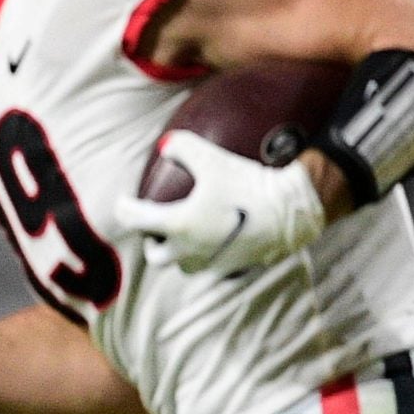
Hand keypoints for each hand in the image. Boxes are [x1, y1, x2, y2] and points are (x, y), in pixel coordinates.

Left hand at [114, 132, 325, 274]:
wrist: (290, 212)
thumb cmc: (247, 184)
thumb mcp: (212, 159)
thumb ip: (183, 147)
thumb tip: (165, 146)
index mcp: (178, 225)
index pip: (135, 221)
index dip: (124, 209)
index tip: (123, 202)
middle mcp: (189, 250)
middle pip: (157, 255)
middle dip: (153, 241)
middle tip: (157, 224)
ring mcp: (211, 263)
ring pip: (183, 266)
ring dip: (178, 251)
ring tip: (186, 232)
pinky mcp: (232, 268)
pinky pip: (209, 265)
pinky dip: (205, 254)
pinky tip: (216, 236)